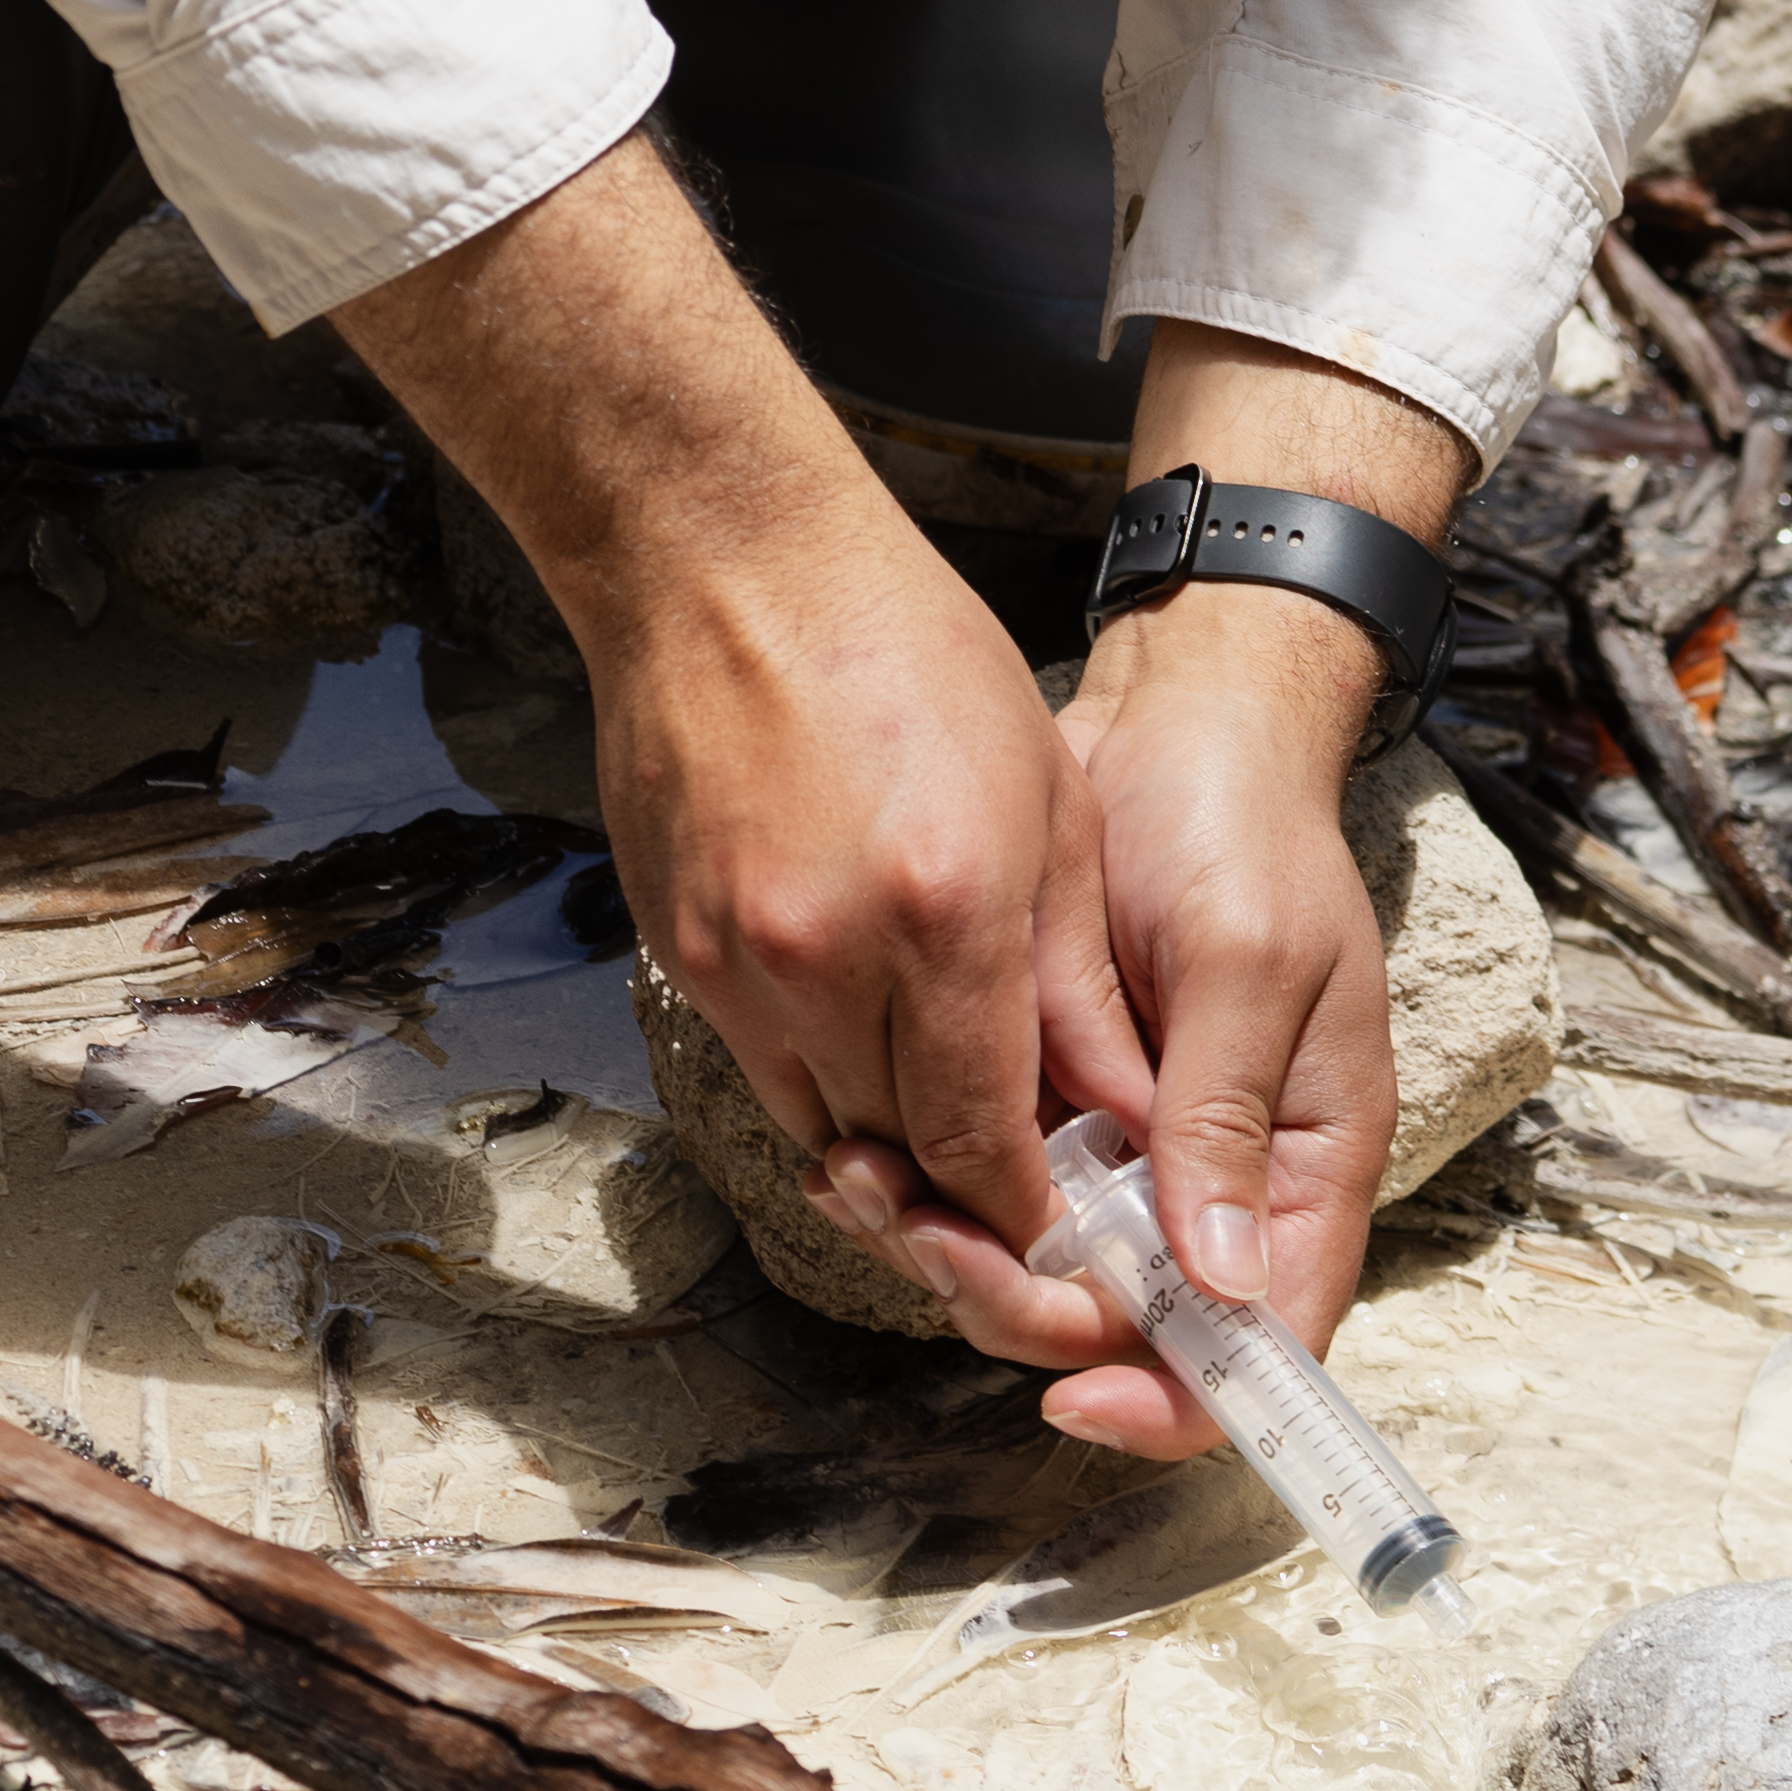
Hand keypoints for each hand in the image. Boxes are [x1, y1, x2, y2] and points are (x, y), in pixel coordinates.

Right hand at [334, 136, 1121, 1278]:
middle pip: (901, 1160)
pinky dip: (821, 1080)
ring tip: (946, 1126)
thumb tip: (1114, 1115)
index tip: (1064, 1229)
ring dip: (888, 1150)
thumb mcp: (1046, 801)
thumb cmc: (909, 651)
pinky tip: (868, 1038)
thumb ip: (1074, 980)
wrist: (725, 562)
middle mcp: (827, 957)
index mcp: (944, 915)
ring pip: (822, 1131)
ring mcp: (736, 958)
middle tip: (1017, 1204)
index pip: (986, 1147)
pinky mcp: (677, 948)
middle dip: (965, 1199)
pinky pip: (761, 1068)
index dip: (1029, 1214)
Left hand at [800, 330, 1470, 1456]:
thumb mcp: (1249, 963)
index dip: (1173, 1399)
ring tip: (861, 1180)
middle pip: (1122, 1326)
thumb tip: (1218, 1287)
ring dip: (951, 1249)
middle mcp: (1214, 1182)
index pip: (1260, 1348)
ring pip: (1039, 1268)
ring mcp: (1130, 1146)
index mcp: (1302, 1169)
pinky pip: (993, 1190)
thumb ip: (1225, 1117)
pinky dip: (929, 1189)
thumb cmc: (1242, 825)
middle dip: (1017, 1302)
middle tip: (919, 1228)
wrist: (1177, 718)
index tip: (1075, 1396)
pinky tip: (862, 1150)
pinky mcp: (1055, 1100)